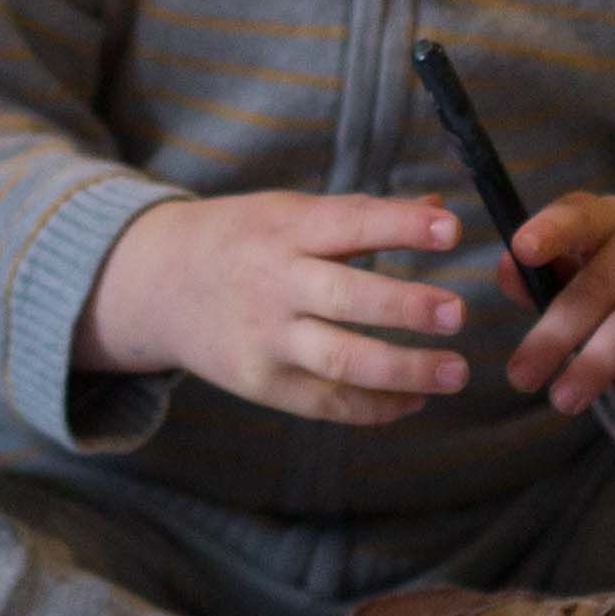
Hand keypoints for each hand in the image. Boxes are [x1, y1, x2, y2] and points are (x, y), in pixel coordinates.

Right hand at [81, 192, 471, 426]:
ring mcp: (267, 339)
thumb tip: (440, 208)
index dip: (401, 227)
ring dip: (404, 371)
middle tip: (458, 313)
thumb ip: (362, 215)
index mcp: (286, 230)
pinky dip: (376, 407)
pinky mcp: (262, 384)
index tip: (451, 232)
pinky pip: (327, 403)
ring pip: (341, 361)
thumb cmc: (240, 241)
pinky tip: (415, 399)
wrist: (156, 285)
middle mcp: (275, 284)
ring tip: (456, 372)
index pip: (350, 224)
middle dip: (405, 307)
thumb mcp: (287, 211)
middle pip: (346, 299)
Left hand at [496, 195, 614, 427]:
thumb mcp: (589, 257)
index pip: (579, 216)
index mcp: (611, 217)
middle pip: (601, 283)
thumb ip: (545, 268)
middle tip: (520, 378)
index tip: (523, 249)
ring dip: (600, 362)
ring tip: (564, 401)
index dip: (552, 231)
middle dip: (557, 333)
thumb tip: (508, 273)